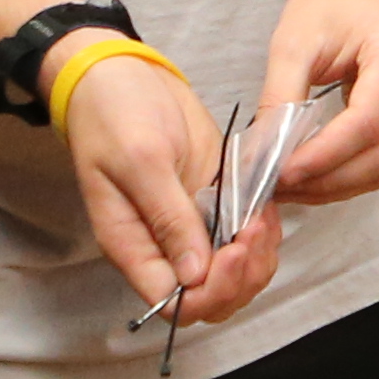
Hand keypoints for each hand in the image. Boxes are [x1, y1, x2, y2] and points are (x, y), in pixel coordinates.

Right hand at [54, 42, 273, 327]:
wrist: (120, 74)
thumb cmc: (113, 113)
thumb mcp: (141, 161)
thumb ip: (168, 219)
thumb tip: (194, 276)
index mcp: (133, 246)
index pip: (174, 304)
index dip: (210, 292)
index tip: (232, 251)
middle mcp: (163, 246)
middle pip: (211, 299)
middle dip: (242, 276)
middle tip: (253, 229)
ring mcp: (191, 225)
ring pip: (234, 274)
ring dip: (258, 256)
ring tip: (262, 217)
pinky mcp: (213, 201)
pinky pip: (245, 237)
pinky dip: (263, 231)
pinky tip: (266, 206)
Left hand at [257, 0, 378, 206]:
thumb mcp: (296, 39)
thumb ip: (282, 98)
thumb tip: (263, 154)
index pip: (367, 124)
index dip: (324, 156)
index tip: (281, 172)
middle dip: (328, 181)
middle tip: (279, 188)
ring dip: (338, 185)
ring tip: (291, 185)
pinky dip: (351, 173)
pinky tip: (316, 174)